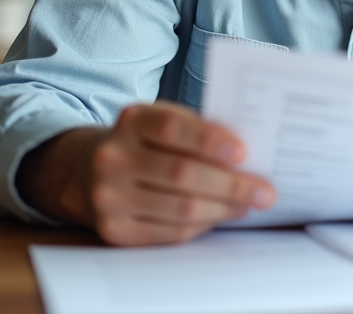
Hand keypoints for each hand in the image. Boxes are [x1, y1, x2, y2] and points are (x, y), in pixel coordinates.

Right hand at [17, 101, 274, 245]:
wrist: (88, 169)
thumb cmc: (144, 142)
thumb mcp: (162, 121)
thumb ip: (198, 130)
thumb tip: (248, 156)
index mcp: (131, 120)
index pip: (172, 128)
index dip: (209, 141)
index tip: (243, 152)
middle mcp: (113, 157)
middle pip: (181, 174)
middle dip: (231, 185)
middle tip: (264, 190)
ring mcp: (109, 196)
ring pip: (180, 209)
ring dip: (223, 209)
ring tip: (249, 203)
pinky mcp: (114, 230)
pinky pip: (169, 233)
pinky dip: (202, 225)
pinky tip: (221, 215)